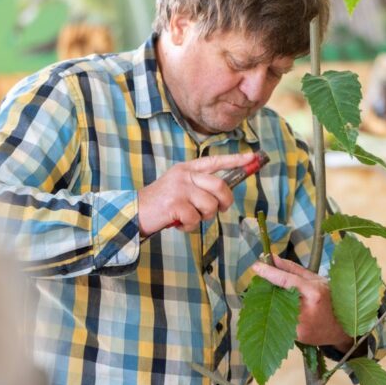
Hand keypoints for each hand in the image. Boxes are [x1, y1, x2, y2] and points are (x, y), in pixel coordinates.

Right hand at [138, 152, 255, 234]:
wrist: (134, 212)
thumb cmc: (160, 203)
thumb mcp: (179, 186)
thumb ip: (198, 186)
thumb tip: (223, 195)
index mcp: (187, 168)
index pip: (215, 161)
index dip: (235, 160)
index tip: (251, 157)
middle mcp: (184, 175)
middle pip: (220, 186)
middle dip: (225, 202)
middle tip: (220, 209)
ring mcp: (180, 189)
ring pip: (210, 205)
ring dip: (203, 217)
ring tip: (190, 217)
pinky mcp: (175, 204)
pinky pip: (195, 219)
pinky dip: (189, 227)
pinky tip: (179, 224)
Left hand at [251, 255, 353, 350]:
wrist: (342, 328)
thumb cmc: (331, 299)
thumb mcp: (316, 280)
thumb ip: (292, 269)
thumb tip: (272, 257)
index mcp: (314, 293)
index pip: (287, 280)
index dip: (270, 272)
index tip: (256, 266)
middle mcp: (306, 311)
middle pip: (277, 296)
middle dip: (268, 289)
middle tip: (264, 282)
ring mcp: (301, 327)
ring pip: (276, 310)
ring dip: (271, 302)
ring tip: (276, 297)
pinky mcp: (297, 337)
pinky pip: (281, 321)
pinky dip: (278, 314)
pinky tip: (283, 310)